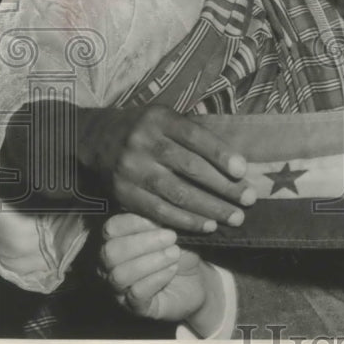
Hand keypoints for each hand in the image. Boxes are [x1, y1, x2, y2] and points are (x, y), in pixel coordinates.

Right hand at [79, 105, 255, 232]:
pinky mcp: (122, 193)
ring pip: (177, 193)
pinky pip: (159, 211)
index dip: (221, 154)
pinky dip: (186, 221)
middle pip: (190, 167)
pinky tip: (207, 225)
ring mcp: (131, 169)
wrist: (94, 137)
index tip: (243, 171)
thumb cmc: (145, 128)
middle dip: (223, 186)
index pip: (195, 137)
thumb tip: (236, 160)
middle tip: (249, 199)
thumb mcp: (166, 117)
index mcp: (159, 119)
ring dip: (210, 208)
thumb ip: (195, 133)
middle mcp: (144, 142)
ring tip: (234, 217)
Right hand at [100, 213, 223, 328]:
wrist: (198, 281)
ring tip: (175, 254)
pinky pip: (136, 294)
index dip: (136, 222)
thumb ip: (162, 221)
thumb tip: (159, 211)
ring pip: (120, 275)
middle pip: (110, 252)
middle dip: (143, 242)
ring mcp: (121, 289)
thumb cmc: (180, 251)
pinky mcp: (136, 307)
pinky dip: (157, 278)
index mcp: (117, 241)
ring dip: (152, 260)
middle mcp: (111, 266)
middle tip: (172, 237)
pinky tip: (172, 270)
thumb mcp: (174, 231)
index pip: (111, 227)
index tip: (161, 220)